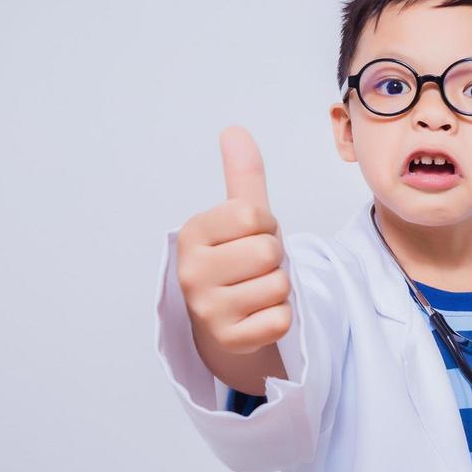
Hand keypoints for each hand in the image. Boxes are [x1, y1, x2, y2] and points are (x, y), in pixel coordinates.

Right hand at [176, 126, 292, 355]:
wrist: (225, 318)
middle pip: (267, 252)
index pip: (253, 216)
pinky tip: (259, 315)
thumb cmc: (236, 259)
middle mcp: (191, 271)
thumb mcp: (239, 216)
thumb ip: (243, 176)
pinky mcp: (228, 340)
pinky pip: (279, 320)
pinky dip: (280, 317)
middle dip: (274, 258)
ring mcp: (206, 309)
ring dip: (279, 288)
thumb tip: (235, 130)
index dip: (266, 225)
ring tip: (257, 289)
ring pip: (277, 285)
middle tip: (256, 267)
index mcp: (192, 233)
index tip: (251, 237)